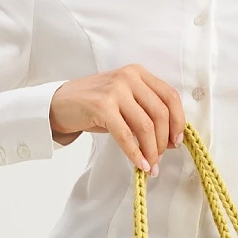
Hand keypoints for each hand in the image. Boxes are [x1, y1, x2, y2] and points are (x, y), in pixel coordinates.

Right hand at [49, 65, 186, 174]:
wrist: (59, 103)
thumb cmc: (94, 105)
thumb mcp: (124, 99)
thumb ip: (145, 110)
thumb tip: (169, 139)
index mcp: (138, 73)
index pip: (170, 97)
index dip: (178, 121)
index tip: (177, 141)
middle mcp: (129, 77)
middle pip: (160, 113)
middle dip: (163, 141)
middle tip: (160, 157)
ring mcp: (115, 90)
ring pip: (145, 125)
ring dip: (151, 150)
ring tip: (151, 165)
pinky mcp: (102, 106)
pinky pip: (125, 135)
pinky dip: (135, 153)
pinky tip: (139, 165)